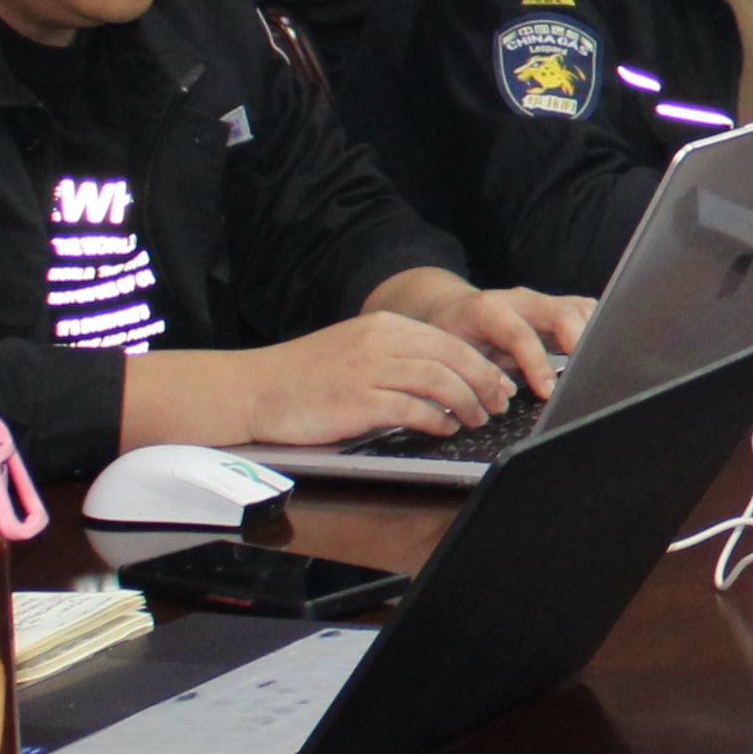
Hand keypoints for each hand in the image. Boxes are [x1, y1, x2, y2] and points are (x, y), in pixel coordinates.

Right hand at [228, 309, 523, 445]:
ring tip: (476, 419)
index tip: (498, 384)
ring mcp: (369, 370)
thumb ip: (395, 356)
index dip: (481, 364)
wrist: (254, 389)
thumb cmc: (304, 376)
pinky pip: (414, 410)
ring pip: (440, 382)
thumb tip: (444, 377)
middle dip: (485, 383)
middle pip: (454, 358)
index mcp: (382, 325)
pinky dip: (438, 421)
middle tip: (499, 404)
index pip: (449, 340)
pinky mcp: (359, 402)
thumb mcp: (354, 349)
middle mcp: (380, 341)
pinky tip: (445, 428)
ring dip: (467, 404)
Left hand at [395, 275, 589, 399]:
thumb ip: (479, 374)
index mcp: (488, 310)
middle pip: (561, 312)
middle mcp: (520, 300)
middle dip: (578, 344)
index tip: (548, 393)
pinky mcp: (558, 307)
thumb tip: (505, 399)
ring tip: (599, 368)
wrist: (451, 309)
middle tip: (586, 378)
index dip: (537, 363)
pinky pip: (587, 312)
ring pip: (580, 309)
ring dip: (593, 337)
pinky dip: (597, 331)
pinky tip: (600, 355)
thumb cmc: (454, 337)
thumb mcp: (457, 356)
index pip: (519, 333)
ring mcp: (542, 301)